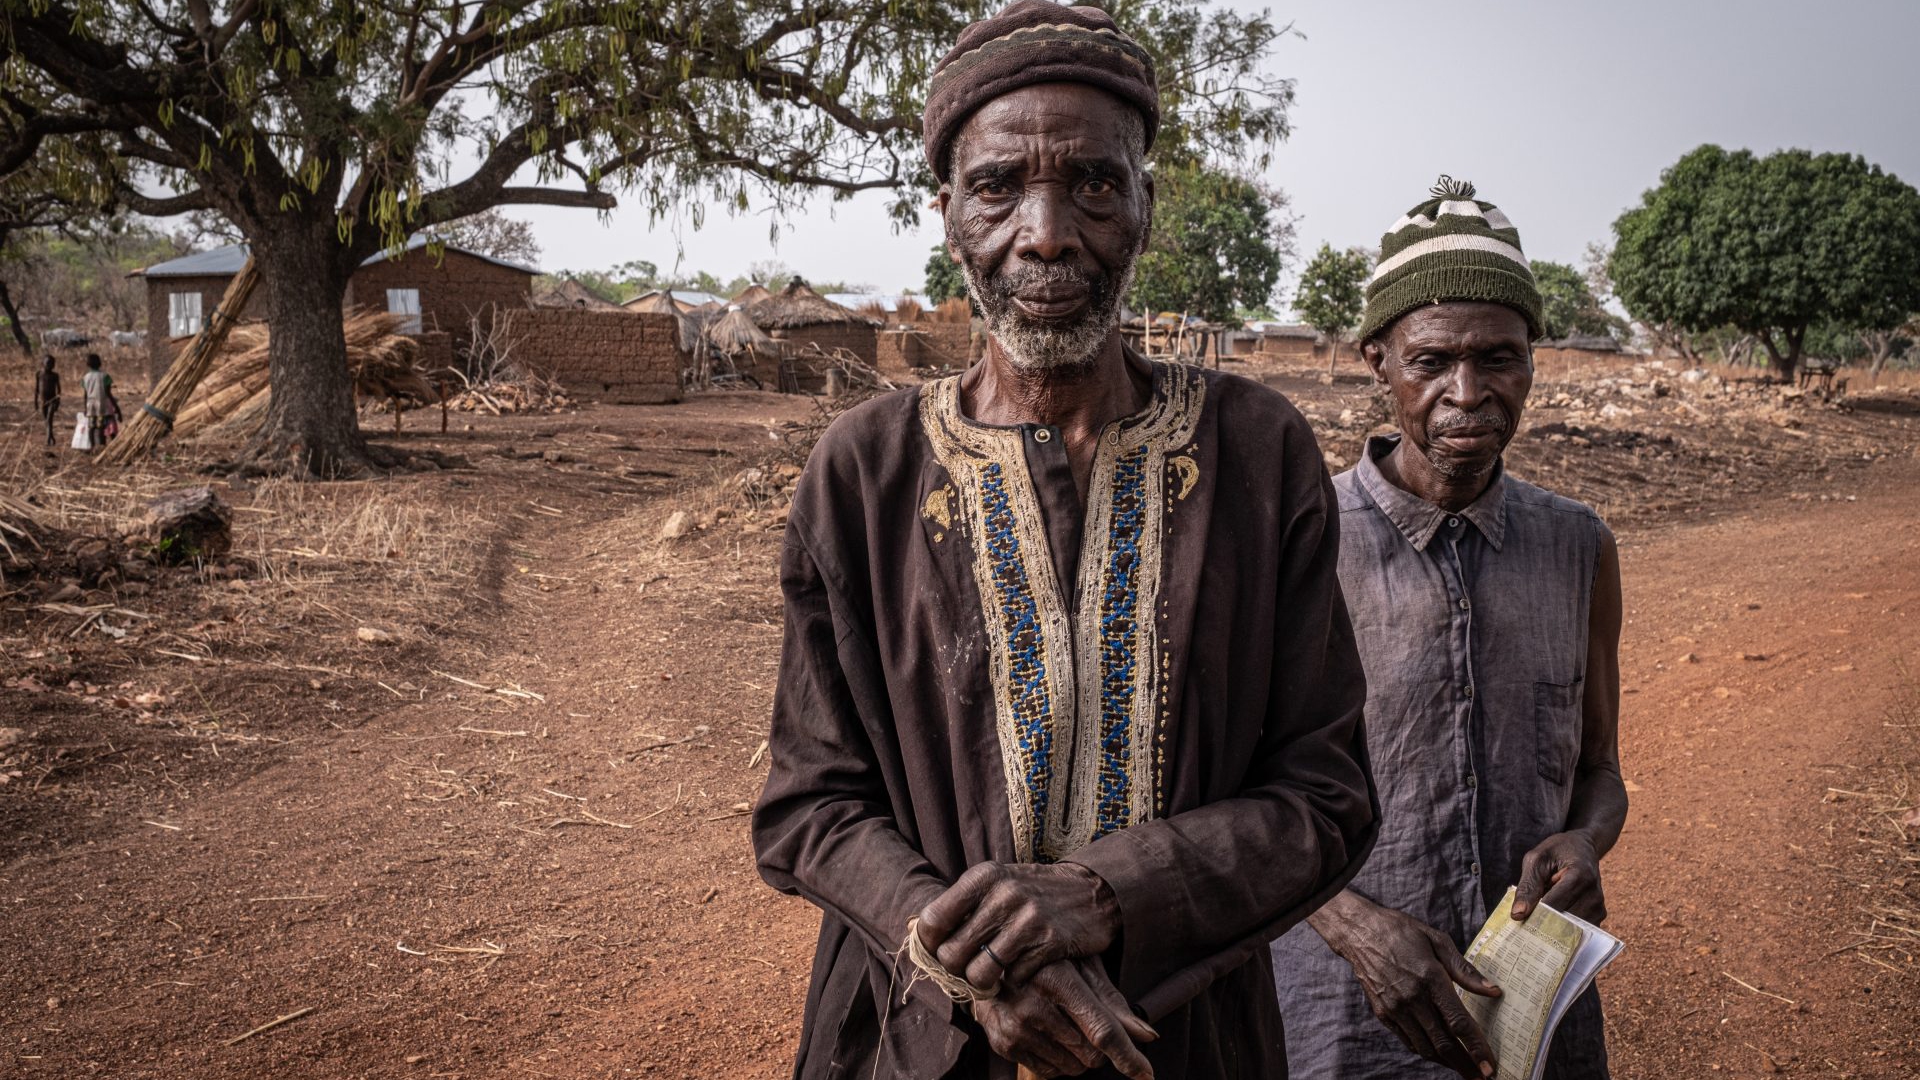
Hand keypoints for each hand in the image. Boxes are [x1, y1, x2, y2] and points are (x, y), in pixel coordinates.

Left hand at [917, 861, 1119, 995]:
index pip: (932, 920)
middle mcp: (1003, 894)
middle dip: (956, 971)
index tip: (938, 954)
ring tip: (993, 976)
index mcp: (983, 877)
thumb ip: (963, 905)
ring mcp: (1028, 918)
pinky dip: (1015, 981)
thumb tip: (919, 935)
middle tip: (969, 970)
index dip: (928, 945)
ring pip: (980, 973)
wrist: (1092, 892)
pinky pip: (1014, 979)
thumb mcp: (998, 884)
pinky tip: (1024, 969)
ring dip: (984, 982)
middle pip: (952, 954)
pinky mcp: (1051, 941)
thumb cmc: (1034, 893)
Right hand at [972, 957, 1156, 1079]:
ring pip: (1072, 1068)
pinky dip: (1057, 1060)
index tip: (1145, 1074)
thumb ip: (1112, 1001)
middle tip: (1086, 1024)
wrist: (986, 963)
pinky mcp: (1004, 1044)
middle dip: (1098, 1048)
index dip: (1128, 1056)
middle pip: (1091, 1055)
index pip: (1102, 1028)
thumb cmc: (1045, 960)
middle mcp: (1034, 1004)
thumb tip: (1147, 1036)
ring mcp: (1015, 1027)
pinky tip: (1046, 1035)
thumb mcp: (1080, 966)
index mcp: (1058, 978)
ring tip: (1063, 1026)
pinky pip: (1049, 1072)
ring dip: (1077, 1056)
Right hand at [1312, 893, 1499, 1078]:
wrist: (1358, 932)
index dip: (1476, 1047)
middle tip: (1483, 1078)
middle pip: (1443, 1043)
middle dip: (1465, 1065)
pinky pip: (1408, 1040)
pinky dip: (1426, 1051)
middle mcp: (1412, 998)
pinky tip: (1439, 1054)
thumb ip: (1465, 970)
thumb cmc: (1401, 932)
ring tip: (1464, 1069)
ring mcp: (1395, 1008)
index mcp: (1430, 978)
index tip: (1490, 1065)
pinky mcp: (1383, 1013)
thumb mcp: (1437, 940)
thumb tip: (1493, 991)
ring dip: (1447, 1063)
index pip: (1458, 1022)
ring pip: (1425, 1047)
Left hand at [1511, 831, 1604, 923]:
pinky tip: (1553, 915)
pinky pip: (1576, 930)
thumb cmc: (1557, 852)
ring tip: (1542, 910)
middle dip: (1542, 922)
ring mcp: (1599, 907)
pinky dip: (1562, 927)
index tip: (1518, 920)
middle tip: (1525, 919)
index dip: (1534, 915)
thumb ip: (1527, 886)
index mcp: (1580, 876)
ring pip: (1569, 929)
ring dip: (1552, 924)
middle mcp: (1594, 895)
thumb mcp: (1536, 860)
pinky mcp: (1599, 916)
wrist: (1583, 848)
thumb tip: (1518, 915)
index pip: (1554, 906)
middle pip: (1562, 921)